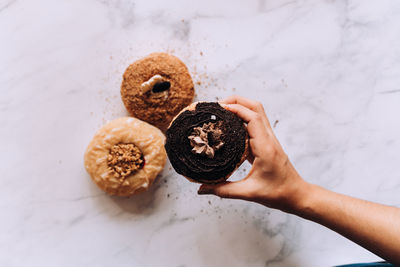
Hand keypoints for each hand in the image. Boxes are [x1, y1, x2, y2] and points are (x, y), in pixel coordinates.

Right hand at [198, 95, 307, 211]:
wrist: (296, 195)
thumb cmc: (278, 194)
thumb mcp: (249, 193)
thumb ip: (223, 190)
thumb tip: (202, 189)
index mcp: (265, 147)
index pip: (252, 117)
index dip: (235, 108)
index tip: (218, 108)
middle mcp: (269, 139)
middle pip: (255, 107)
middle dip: (236, 101)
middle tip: (217, 106)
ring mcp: (269, 139)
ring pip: (256, 113)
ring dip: (240, 107)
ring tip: (221, 112)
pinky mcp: (267, 143)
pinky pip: (255, 124)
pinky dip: (242, 119)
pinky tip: (229, 126)